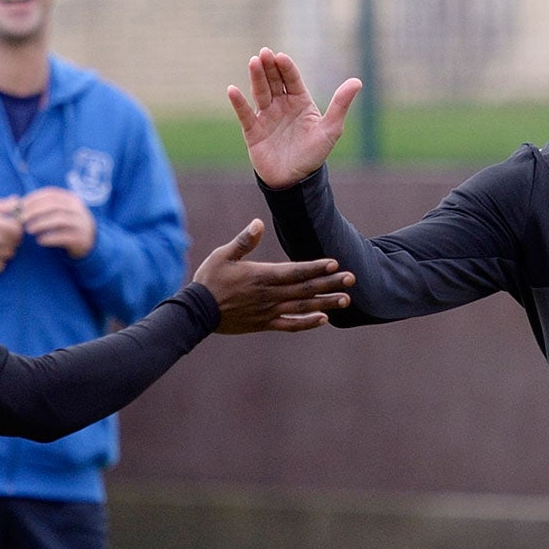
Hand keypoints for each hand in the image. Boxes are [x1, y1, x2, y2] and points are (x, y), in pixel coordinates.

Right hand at [0, 196, 24, 271]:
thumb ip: (0, 205)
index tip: (9, 224)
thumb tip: (16, 201)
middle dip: (12, 237)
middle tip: (2, 233)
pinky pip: (1, 265)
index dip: (16, 225)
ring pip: (10, 253)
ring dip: (6, 249)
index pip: (18, 227)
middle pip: (16, 241)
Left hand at [21, 187, 97, 259]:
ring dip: (41, 223)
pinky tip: (40, 241)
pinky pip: (64, 236)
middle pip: (54, 205)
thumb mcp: (59, 211)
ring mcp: (81, 223)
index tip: (20, 206)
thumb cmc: (67, 225)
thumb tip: (17, 202)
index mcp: (71, 199)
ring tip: (29, 229)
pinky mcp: (81, 238)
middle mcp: (77, 209)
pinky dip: (50, 238)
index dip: (34, 198)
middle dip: (35, 210)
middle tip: (21, 218)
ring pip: (59, 219)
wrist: (89, 241)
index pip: (51, 193)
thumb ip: (43, 206)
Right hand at [193, 219, 354, 333]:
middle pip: (305, 289)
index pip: (295, 271)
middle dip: (330, 283)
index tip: (335, 263)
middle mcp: (270, 295)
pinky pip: (291, 325)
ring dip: (326, 303)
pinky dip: (308, 323)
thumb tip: (258, 223)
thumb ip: (243, 241)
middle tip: (351, 279)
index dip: (315, 267)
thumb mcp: (223, 255)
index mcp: (261, 276)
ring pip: (303, 307)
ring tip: (346, 300)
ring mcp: (269, 311)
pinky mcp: (265, 324)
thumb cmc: (209, 280)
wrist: (197, 312)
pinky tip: (323, 319)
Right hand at [226, 48, 360, 189]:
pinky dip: (238, 103)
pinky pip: (244, 114)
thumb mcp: (330, 129)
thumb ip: (340, 105)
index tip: (281, 57)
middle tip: (264, 53)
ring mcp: (266, 116)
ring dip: (256, 78)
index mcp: (300, 102)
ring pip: (260, 92)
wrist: (295, 182)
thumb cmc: (313, 154)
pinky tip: (232, 90)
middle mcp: (282, 105)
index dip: (286, 68)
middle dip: (269, 67)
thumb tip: (358, 81)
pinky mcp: (253, 130)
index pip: (292, 79)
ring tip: (253, 62)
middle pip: (274, 81)